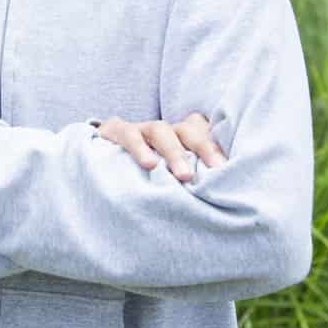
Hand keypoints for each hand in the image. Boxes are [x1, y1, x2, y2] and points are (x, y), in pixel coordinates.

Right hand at [94, 113, 225, 181]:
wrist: (98, 154)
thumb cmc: (146, 173)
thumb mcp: (170, 174)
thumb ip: (192, 180)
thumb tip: (223, 198)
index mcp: (181, 136)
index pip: (204, 130)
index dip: (217, 145)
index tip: (229, 168)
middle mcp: (164, 130)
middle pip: (188, 130)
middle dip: (204, 147)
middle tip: (217, 170)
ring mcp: (141, 129)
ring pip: (161, 131)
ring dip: (174, 151)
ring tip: (184, 175)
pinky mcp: (116, 131)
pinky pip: (129, 135)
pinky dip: (140, 148)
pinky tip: (149, 165)